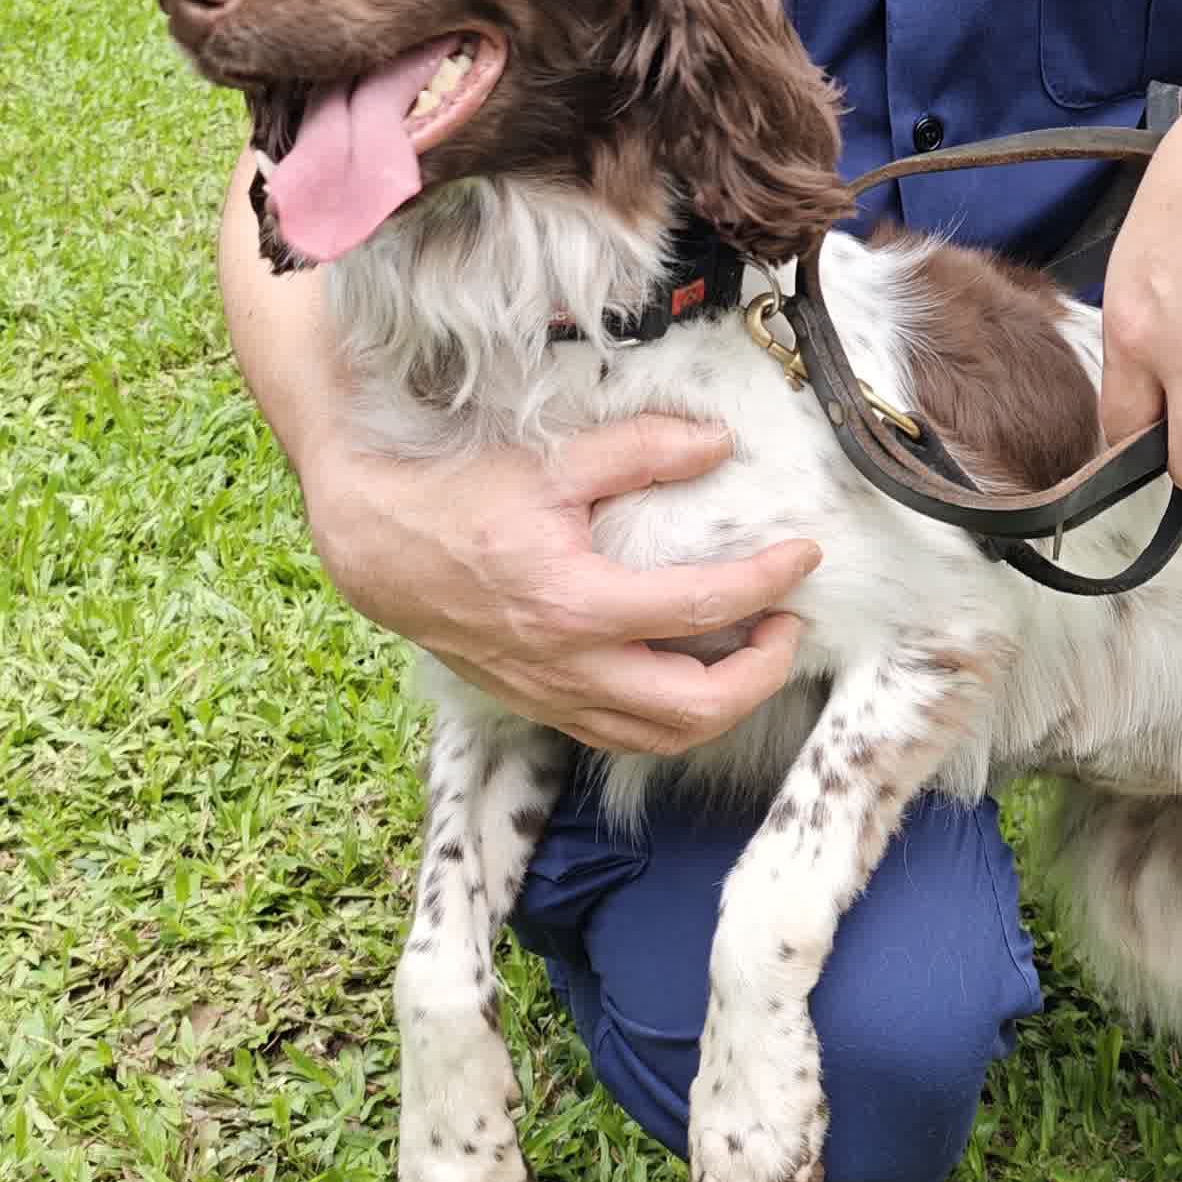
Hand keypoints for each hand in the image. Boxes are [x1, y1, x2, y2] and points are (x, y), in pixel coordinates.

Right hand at [306, 410, 818, 756]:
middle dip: (762, 672)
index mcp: (575, 603)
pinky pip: (622, 736)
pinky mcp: (540, 705)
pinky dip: (672, 718)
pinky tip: (692, 676)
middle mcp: (568, 667)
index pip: (699, 608)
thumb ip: (641, 448)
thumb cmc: (461, 498)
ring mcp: (553, 695)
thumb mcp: (552, 459)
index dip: (766, 582)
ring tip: (753, 652)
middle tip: (789, 624)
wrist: (378, 549)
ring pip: (662, 738)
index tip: (803, 555)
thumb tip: (718, 443)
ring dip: (723, 704)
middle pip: (696, 708)